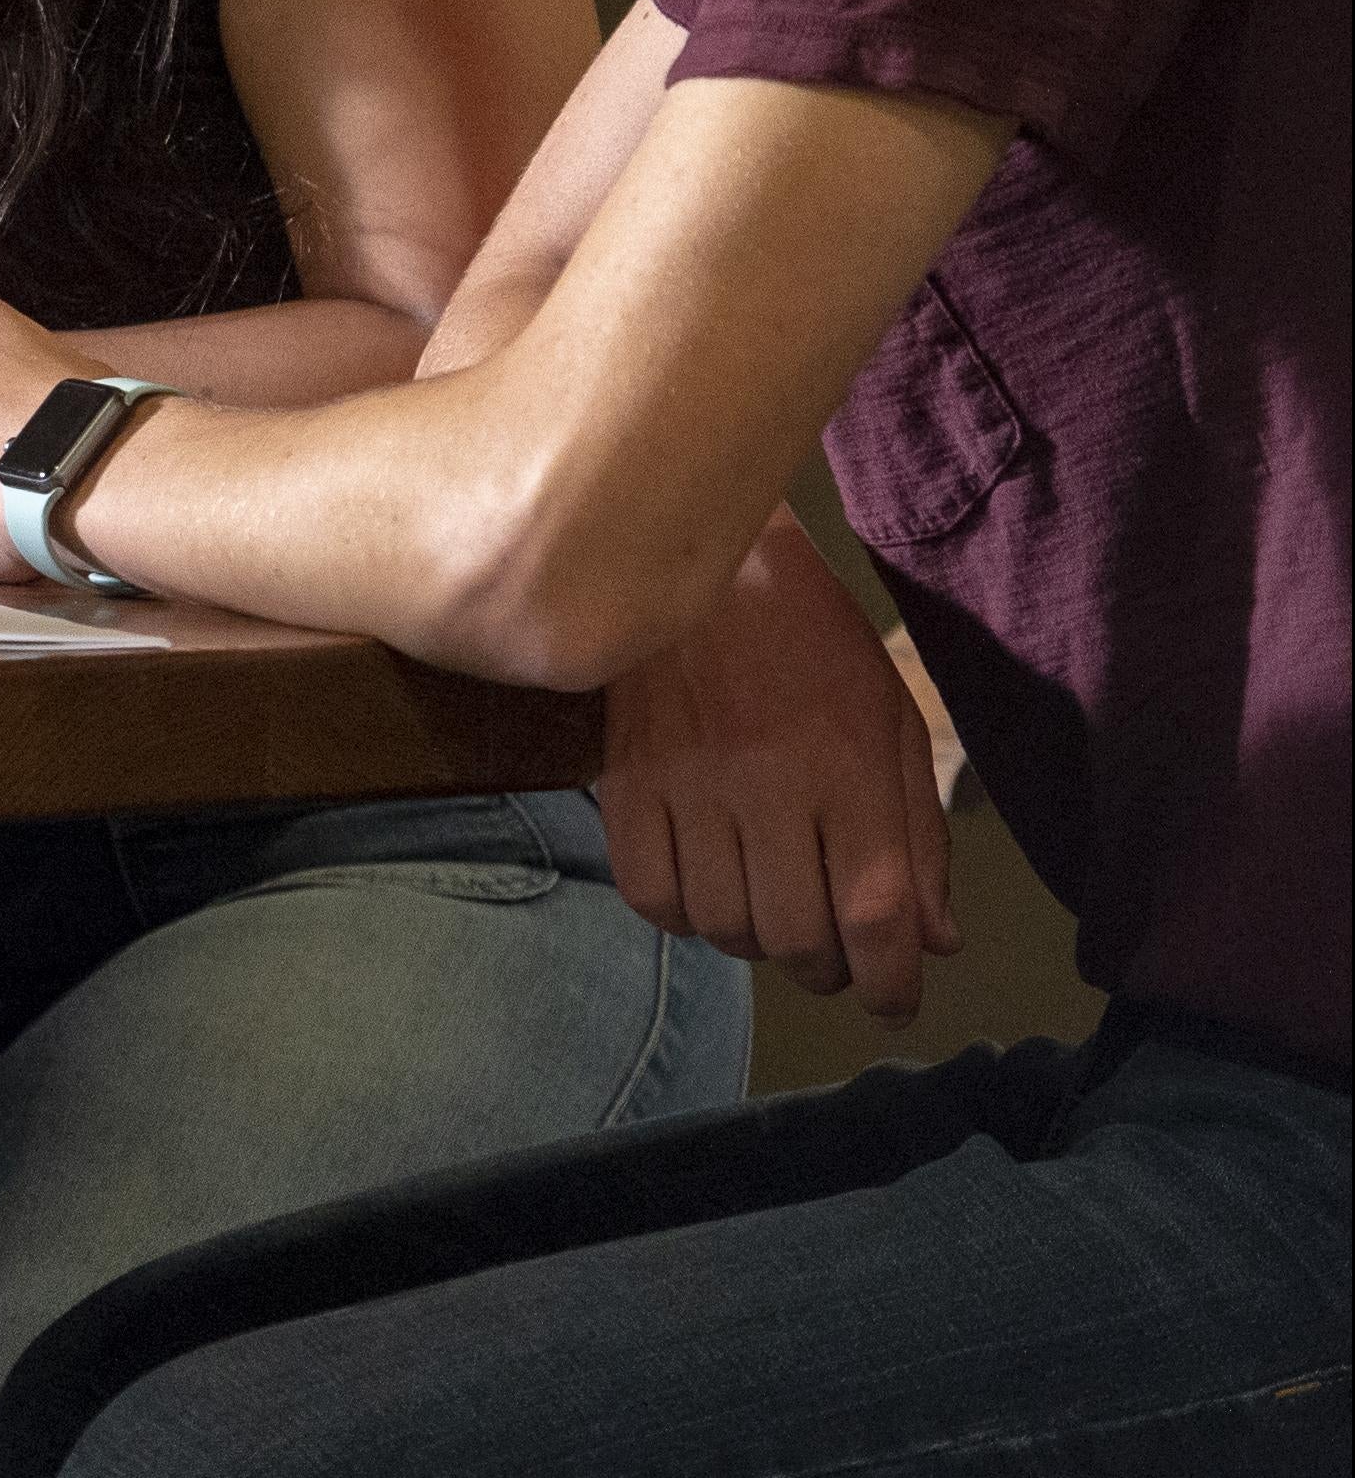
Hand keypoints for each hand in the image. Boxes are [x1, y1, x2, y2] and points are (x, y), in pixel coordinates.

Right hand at [598, 511, 965, 1021]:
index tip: (895, 1001)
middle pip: (796, 937)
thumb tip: (935, 941)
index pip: (874, 914)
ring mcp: (690, 783)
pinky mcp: (628, 779)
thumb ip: (919, 836)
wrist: (700, 562)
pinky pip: (648, 894)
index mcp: (851, 767)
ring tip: (769, 915)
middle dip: (827, 971)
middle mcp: (771, 784)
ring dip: (754, 945)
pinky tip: (705, 890)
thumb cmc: (811, 643)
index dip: (891, 982)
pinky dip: (681, 917)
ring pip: (721, 925)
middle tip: (834, 957)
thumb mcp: (892, 724)